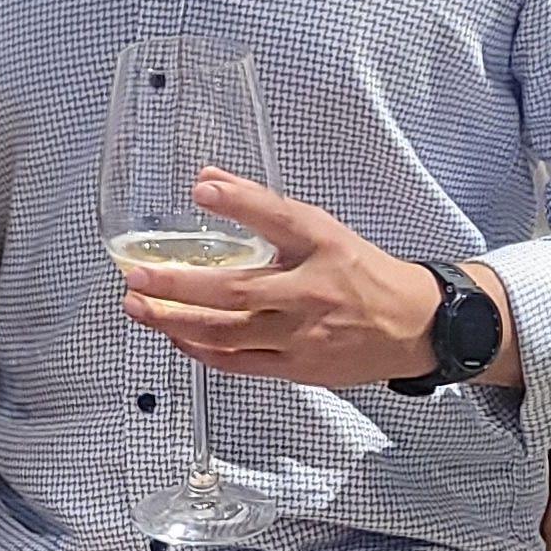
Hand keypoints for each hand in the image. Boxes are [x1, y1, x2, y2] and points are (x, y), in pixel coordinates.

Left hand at [119, 172, 444, 389]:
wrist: (413, 327)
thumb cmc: (364, 275)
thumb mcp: (324, 231)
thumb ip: (264, 208)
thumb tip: (209, 181)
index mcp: (324, 247)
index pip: (281, 218)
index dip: (240, 203)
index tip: (203, 189)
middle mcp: (312, 292)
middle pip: (236, 291)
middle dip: (179, 285)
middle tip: (137, 276)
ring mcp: (302, 336)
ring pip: (228, 334)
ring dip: (176, 322)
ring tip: (138, 307)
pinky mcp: (298, 369)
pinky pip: (239, 363)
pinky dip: (201, 350)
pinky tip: (175, 335)